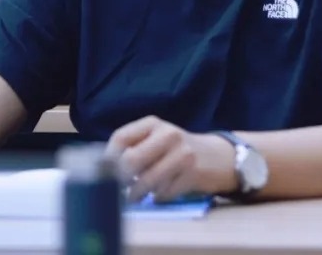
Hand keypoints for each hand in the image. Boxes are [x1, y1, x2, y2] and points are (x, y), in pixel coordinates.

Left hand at [104, 116, 235, 202]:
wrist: (219, 157)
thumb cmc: (178, 150)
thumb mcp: (157, 139)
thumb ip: (134, 147)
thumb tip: (103, 168)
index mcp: (153, 124)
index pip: (121, 137)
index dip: (108, 158)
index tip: (102, 173)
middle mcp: (168, 134)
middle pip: (132, 159)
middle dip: (120, 179)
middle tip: (115, 190)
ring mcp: (182, 154)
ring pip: (147, 180)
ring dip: (137, 193)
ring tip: (134, 196)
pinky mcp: (193, 173)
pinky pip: (164, 192)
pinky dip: (158, 197)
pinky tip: (159, 193)